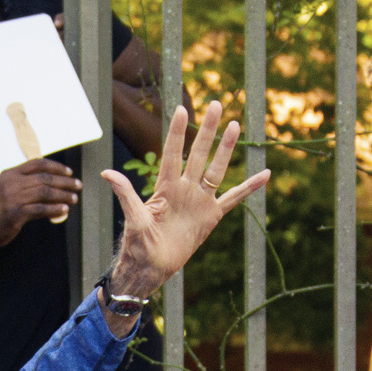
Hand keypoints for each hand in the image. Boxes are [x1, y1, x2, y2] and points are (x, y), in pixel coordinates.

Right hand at [0, 159, 82, 247]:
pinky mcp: (16, 214)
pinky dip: (54, 209)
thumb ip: (23, 185)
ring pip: (45, 192)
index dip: (56, 167)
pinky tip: (63, 210)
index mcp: (9, 174)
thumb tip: (49, 187)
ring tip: (74, 199)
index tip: (69, 172)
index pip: (37, 164)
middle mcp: (12, 183)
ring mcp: (13, 198)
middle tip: (77, 185)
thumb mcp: (5, 190)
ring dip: (62, 195)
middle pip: (44, 178)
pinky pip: (40, 209)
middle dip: (64, 181)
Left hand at [100, 101, 270, 301]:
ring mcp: (200, 200)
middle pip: (198, 153)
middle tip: (216, 104)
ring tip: (235, 125)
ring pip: (217, 169)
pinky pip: (235, 198)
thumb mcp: (133, 216)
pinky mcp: (212, 216)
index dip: (178, 133)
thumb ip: (125, 193)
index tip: (183, 109)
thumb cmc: (138, 243)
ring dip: (226, 149)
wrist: (152, 266)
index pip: (173, 153)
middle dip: (208, 130)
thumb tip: (106, 172)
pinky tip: (265, 174)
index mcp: (166, 187)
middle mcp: (185, 188)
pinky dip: (250, 188)